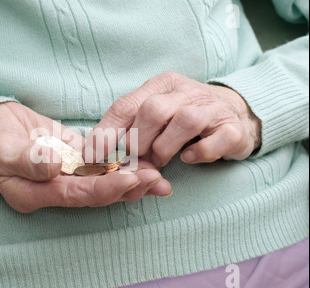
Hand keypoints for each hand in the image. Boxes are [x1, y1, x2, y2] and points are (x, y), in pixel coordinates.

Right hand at [0, 102, 171, 212]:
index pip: (77, 195)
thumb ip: (26, 160)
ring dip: (130, 177)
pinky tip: (140, 158)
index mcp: (35, 194)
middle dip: (128, 187)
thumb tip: (54, 167)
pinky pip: (97, 162)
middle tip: (158, 180)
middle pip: (96, 193)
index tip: (133, 180)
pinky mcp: (69, 155)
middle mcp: (53, 188)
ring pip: (101, 179)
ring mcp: (63, 172)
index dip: (106, 189)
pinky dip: (118, 162)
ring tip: (160, 175)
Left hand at [87, 71, 260, 167]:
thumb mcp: (154, 114)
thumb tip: (97, 153)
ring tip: (160, 160)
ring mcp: (213, 108)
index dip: (106, 133)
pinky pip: (217, 141)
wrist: (236, 113)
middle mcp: (186, 91)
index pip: (126, 105)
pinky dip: (200, 153)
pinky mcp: (233, 129)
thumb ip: (129, 126)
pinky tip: (188, 159)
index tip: (92, 158)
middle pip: (153, 110)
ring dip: (165, 148)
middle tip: (137, 159)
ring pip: (185, 121)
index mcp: (161, 85)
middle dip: (138, 142)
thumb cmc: (183, 117)